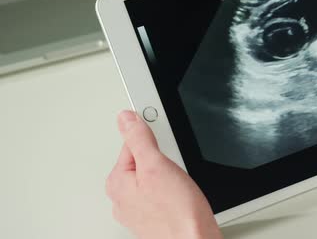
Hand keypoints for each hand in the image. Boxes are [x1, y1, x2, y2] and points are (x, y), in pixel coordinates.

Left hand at [106, 111, 221, 238]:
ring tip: (180, 183)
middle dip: (162, 158)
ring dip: (168, 174)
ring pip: (154, 177)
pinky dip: (172, 188)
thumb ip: (139, 139)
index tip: (163, 135)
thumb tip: (125, 119)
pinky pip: (161, 192)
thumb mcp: (157, 165)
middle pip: (142, 160)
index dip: (152, 137)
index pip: (132, 143)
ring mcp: (138, 209)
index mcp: (117, 182)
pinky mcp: (154, 216)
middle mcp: (122, 198)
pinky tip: (181, 194)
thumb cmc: (177, 213)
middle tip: (174, 167)